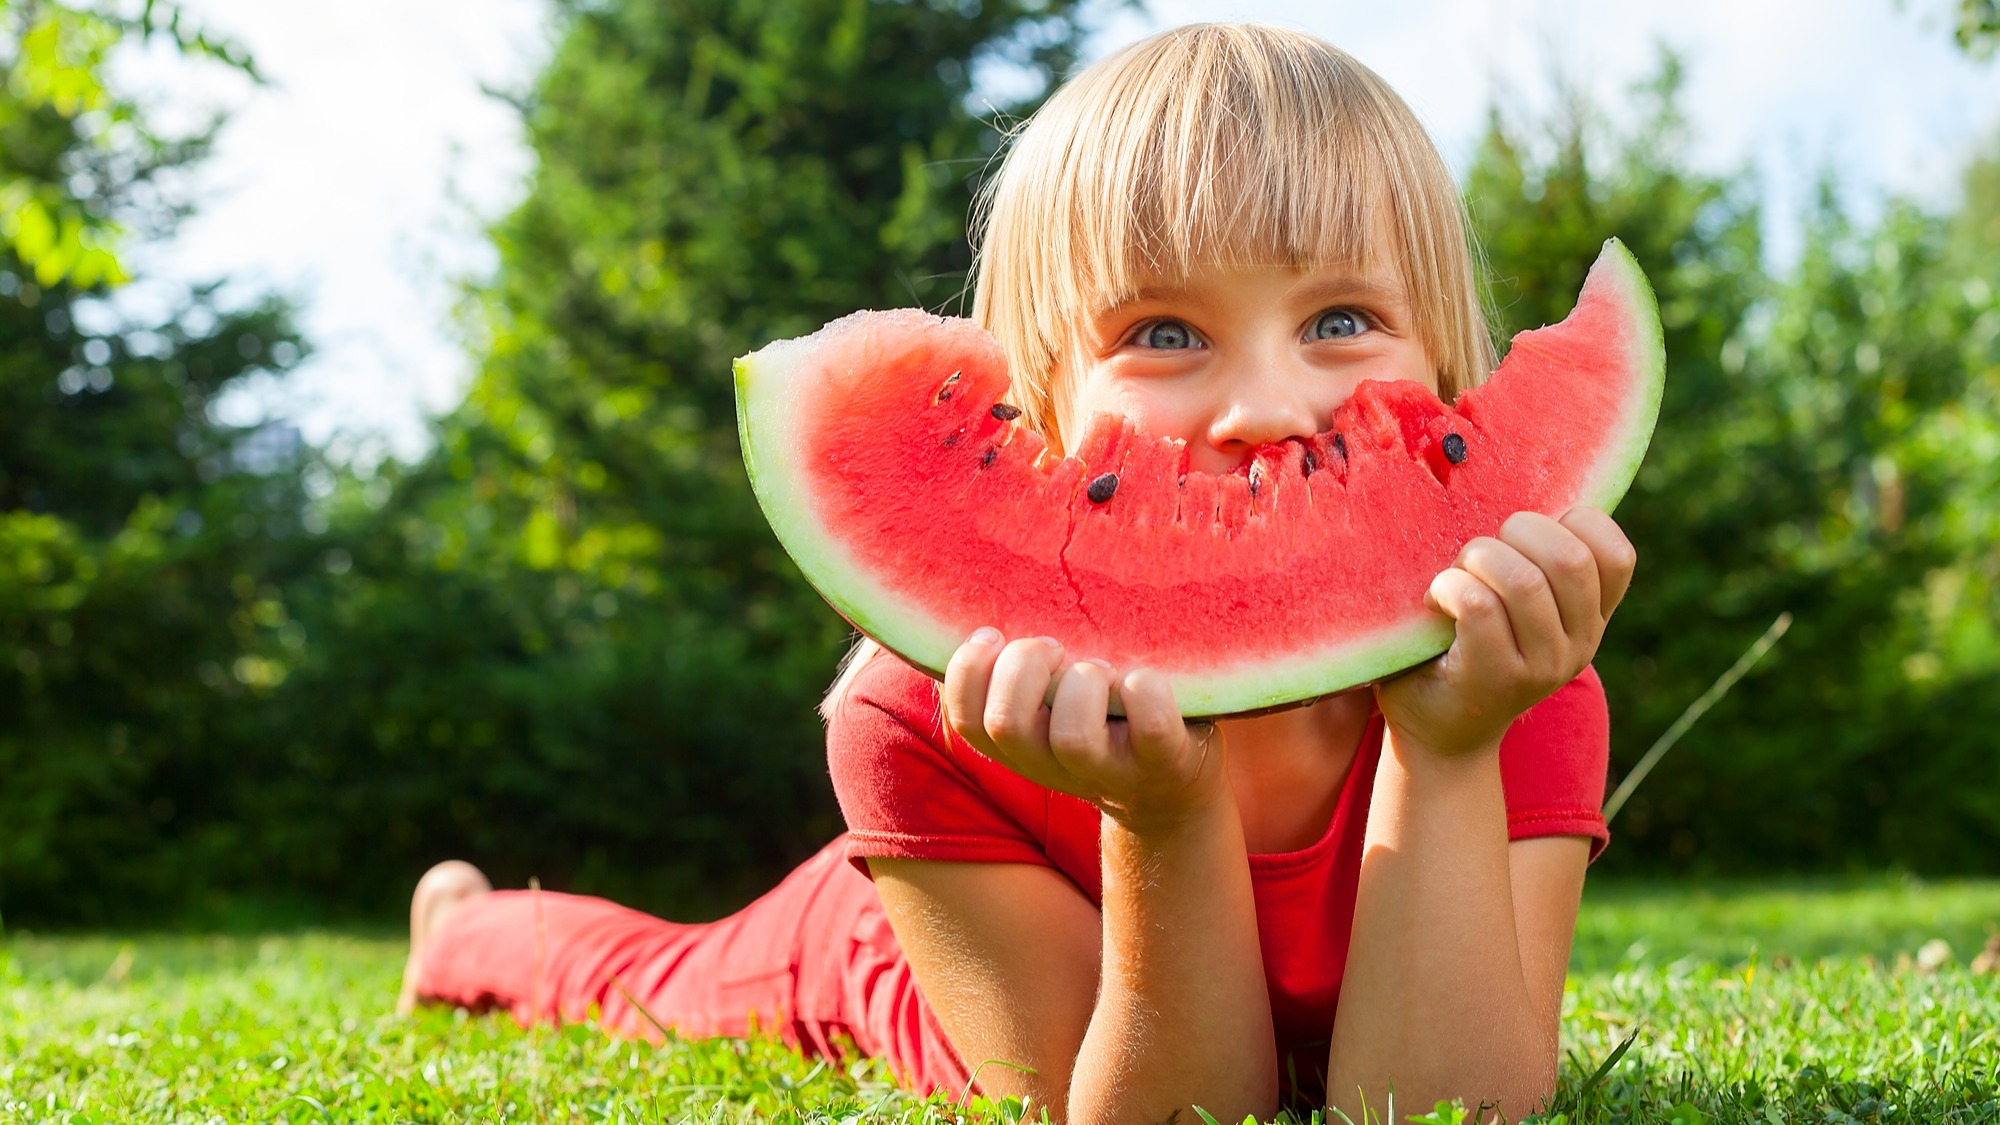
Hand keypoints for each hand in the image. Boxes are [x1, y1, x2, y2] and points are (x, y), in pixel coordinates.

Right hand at [943, 631, 1223, 832]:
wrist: (1170, 782)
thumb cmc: (1098, 719)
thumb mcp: (1048, 703)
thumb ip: (1014, 672)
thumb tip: (977, 618)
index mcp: (1018, 748)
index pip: (966, 721)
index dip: (968, 669)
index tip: (993, 633)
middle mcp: (1054, 768)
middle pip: (1006, 724)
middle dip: (1023, 666)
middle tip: (1055, 647)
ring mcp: (1110, 770)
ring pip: (1073, 737)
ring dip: (1083, 683)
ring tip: (1101, 668)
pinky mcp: (1164, 761)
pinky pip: (1150, 723)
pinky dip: (1144, 688)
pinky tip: (1143, 677)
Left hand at [1377, 508, 1635, 756]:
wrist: (1439, 737)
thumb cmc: (1466, 648)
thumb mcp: (1517, 608)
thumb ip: (1533, 561)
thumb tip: (1514, 477)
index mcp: (1590, 618)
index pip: (1616, 553)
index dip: (1573, 522)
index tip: (1527, 534)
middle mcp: (1578, 644)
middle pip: (1568, 558)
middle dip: (1516, 532)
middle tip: (1480, 552)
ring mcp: (1540, 667)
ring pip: (1524, 580)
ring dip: (1477, 560)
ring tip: (1455, 576)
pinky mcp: (1494, 679)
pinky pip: (1479, 606)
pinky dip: (1450, 587)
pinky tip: (1435, 599)